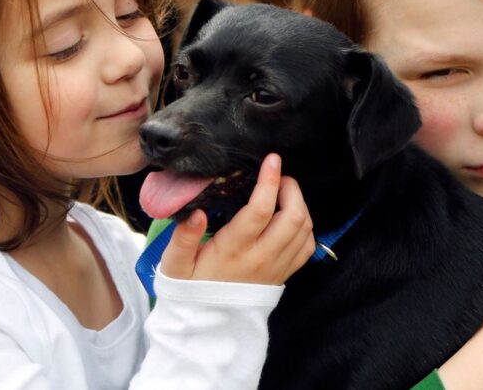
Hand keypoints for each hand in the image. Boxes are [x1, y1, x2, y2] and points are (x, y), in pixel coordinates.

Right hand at [159, 153, 314, 284]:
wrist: (208, 322)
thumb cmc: (190, 286)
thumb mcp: (175, 264)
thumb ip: (183, 237)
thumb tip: (195, 212)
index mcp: (235, 249)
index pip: (261, 210)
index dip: (269, 181)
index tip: (271, 160)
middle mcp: (262, 257)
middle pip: (293, 216)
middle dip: (291, 189)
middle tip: (279, 176)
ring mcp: (277, 266)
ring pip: (304, 229)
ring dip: (299, 204)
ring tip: (283, 192)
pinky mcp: (284, 273)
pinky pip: (307, 246)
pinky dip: (305, 227)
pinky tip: (290, 217)